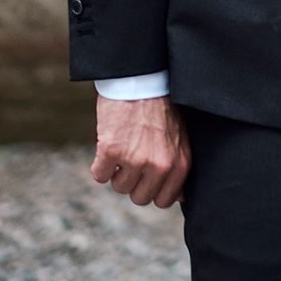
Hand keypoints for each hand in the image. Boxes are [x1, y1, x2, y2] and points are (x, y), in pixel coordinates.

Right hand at [91, 93, 189, 208]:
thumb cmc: (161, 107)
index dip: (152, 189)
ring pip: (119, 187)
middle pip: (140, 198)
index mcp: (179, 163)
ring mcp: (135, 159)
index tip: (147, 176)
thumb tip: (181, 197)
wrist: (140, 80)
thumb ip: (178, 167)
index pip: (165, 200)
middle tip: (133, 158)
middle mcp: (159, 165)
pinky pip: (100, 175)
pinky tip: (108, 145)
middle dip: (134, 182)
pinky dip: (100, 164)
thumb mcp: (180, 138)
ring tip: (123, 146)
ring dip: (117, 171)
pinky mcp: (112, 151)